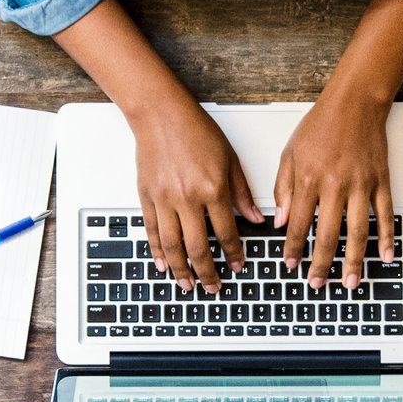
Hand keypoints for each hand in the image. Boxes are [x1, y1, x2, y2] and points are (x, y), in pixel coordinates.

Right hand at [132, 95, 261, 293]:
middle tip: (213, 287)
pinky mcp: (146, 197)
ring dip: (181, 270)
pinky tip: (163, 264)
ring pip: (172, 246)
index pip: (226, 233)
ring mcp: (164, 200)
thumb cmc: (196, 131)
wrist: (161, 114)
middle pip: (198, 248)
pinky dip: (157, 251)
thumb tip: (255, 219)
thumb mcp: (229, 160)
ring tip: (187, 284)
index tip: (236, 266)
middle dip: (207, 273)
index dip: (233, 254)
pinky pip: (152, 231)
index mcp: (212, 189)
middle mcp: (187, 198)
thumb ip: (242, 193)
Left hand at [274, 88, 393, 289]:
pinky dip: (387, 238)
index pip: (297, 224)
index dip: (292, 248)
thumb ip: (283, 189)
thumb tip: (280, 221)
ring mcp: (361, 185)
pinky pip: (384, 215)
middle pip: (327, 235)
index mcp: (308, 179)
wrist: (355, 103)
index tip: (290, 264)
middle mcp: (335, 185)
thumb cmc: (321, 125)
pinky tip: (385, 256)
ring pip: (357, 232)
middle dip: (321, 264)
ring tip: (350, 282)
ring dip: (354, 262)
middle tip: (317, 283)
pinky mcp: (380, 182)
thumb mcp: (289, 153)